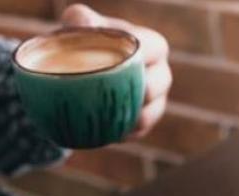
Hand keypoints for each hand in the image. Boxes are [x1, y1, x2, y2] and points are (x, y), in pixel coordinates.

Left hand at [60, 4, 171, 137]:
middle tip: (112, 93)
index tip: (116, 62)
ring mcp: (155, 100)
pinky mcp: (144, 122)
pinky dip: (123, 133)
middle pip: (158, 85)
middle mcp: (159, 72)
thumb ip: (81, 19)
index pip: (154, 48)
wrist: (79, 69)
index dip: (140, 56)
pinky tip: (107, 133)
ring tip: (110, 119)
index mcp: (151, 45)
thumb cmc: (84, 41)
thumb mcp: (79, 25)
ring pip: (151, 113)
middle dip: (139, 91)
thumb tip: (85, 25)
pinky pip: (138, 132)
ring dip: (132, 118)